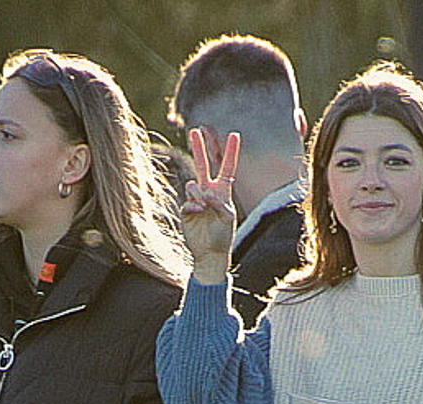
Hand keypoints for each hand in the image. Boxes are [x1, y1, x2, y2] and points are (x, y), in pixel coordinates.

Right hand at [181, 127, 238, 283]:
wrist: (209, 253)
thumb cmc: (223, 236)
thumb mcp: (228, 218)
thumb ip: (219, 203)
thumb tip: (204, 192)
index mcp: (223, 192)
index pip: (227, 168)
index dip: (231, 152)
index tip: (235, 134)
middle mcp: (209, 192)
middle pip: (203, 165)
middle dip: (199, 148)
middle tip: (195, 130)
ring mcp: (196, 200)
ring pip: (192, 185)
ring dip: (197, 193)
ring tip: (203, 206)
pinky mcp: (186, 210)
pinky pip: (187, 201)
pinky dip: (192, 206)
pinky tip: (197, 213)